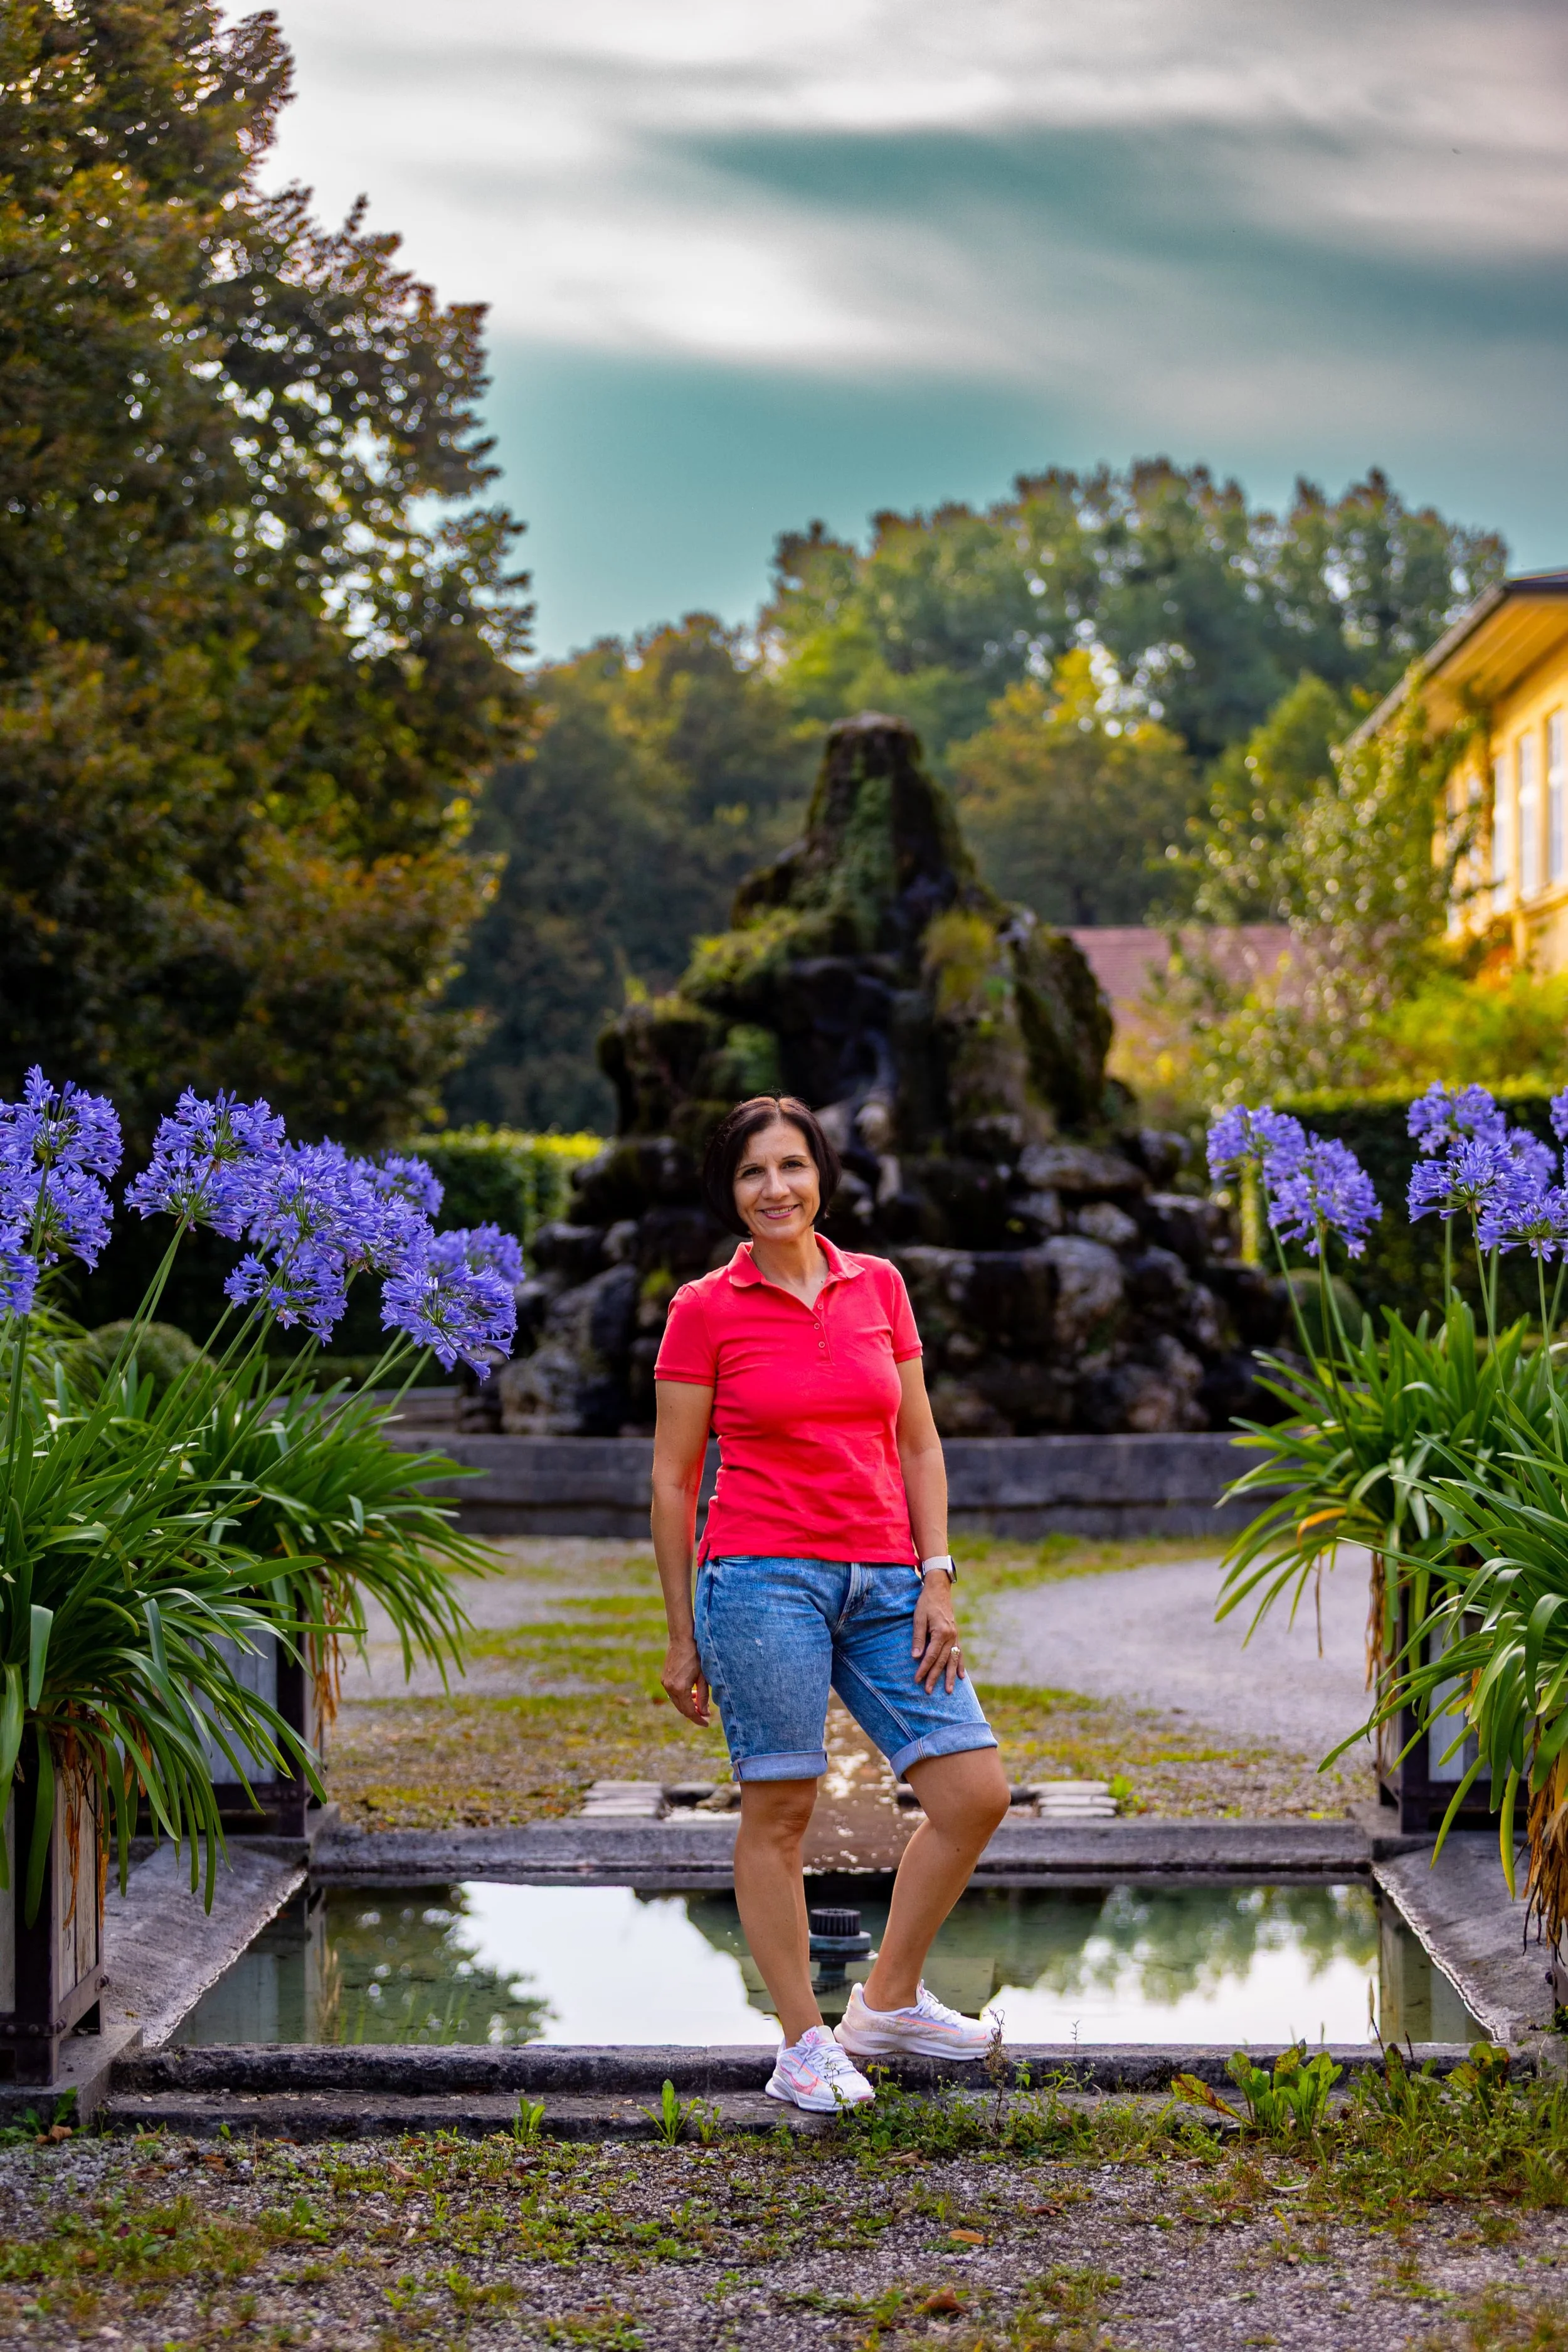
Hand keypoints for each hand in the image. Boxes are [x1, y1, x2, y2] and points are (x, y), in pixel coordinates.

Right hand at [661, 1636, 710, 1724]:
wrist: (682, 1639)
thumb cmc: (696, 1655)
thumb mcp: (703, 1677)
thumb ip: (703, 1696)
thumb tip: (705, 1712)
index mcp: (680, 1688)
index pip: (689, 1711)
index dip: (698, 1719)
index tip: (707, 1723)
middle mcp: (669, 1687)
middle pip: (682, 1708)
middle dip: (694, 1713)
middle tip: (706, 1715)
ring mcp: (665, 1683)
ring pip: (677, 1702)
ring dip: (688, 1705)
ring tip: (700, 1703)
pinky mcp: (664, 1678)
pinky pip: (673, 1694)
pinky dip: (682, 1697)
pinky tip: (692, 1692)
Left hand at [912, 1569, 963, 1694]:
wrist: (939, 1590)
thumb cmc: (926, 1603)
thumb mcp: (918, 1618)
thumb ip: (918, 1637)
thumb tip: (915, 1657)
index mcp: (941, 1632)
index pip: (931, 1656)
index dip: (924, 1669)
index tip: (917, 1679)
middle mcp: (951, 1636)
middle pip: (942, 1661)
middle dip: (935, 1677)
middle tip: (928, 1691)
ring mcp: (955, 1636)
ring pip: (953, 1660)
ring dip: (950, 1676)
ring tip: (949, 1690)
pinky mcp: (956, 1635)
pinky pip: (959, 1653)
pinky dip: (960, 1665)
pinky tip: (962, 1676)